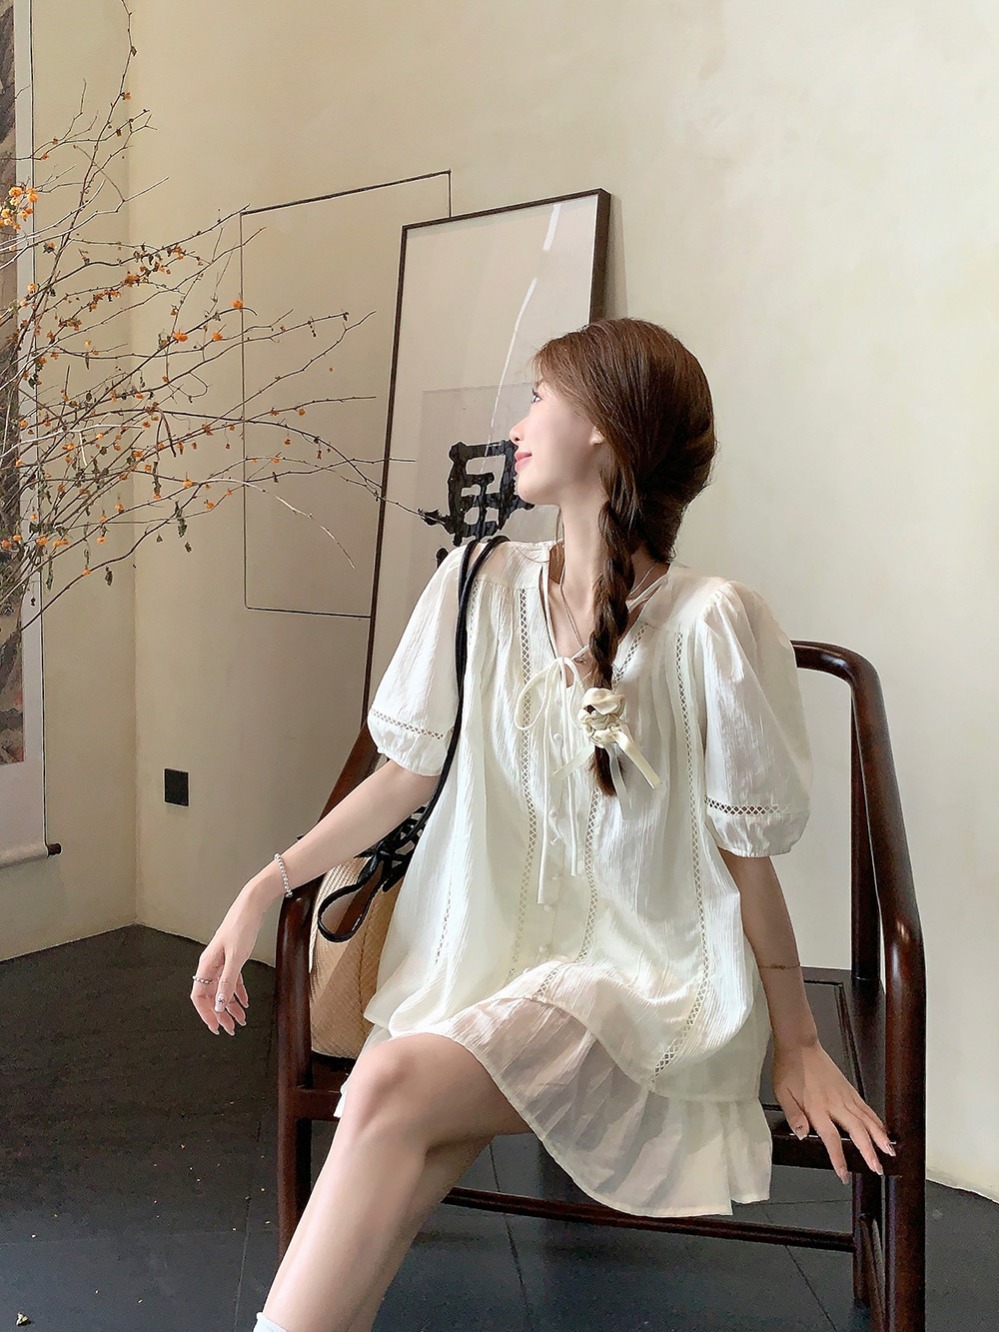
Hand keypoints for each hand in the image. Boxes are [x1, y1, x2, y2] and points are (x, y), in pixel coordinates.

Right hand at [189, 892, 261, 1034]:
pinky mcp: (232, 957)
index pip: (199, 996)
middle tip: (230, 1029)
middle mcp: (211, 964)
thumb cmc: (242, 926)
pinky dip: (238, 992)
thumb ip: (227, 981)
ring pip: (223, 989)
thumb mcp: (236, 957)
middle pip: (211, 996)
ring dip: (231, 1005)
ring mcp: (222, 961)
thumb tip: (218, 1004)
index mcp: (207, 965)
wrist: (252, 905)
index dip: (206, 1013)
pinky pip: (232, 980)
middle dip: (220, 1014)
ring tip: (241, 1020)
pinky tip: (244, 1002)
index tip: (216, 1027)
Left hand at [772, 1038, 895, 1181]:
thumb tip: (801, 1135)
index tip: (843, 1174)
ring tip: (889, 1152)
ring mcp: (845, 1096)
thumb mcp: (782, 1093)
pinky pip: (866, 1108)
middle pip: (857, 1131)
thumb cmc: (789, 1068)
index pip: (831, 1138)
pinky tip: (883, 1130)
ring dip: (880, 1137)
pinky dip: (877, 1120)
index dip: (838, 1158)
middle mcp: (835, 1103)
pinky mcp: (850, 1089)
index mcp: (817, 1107)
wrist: (800, 1045)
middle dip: (869, 1152)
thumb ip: (793, 1116)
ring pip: (867, 1120)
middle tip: (877, 1168)